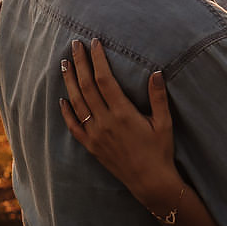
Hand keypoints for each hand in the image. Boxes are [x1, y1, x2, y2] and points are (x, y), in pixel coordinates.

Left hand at [59, 39, 181, 208]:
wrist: (150, 182)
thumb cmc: (160, 151)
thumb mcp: (164, 123)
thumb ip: (158, 97)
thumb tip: (156, 72)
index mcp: (123, 113)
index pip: (105, 79)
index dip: (98, 60)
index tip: (95, 43)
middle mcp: (104, 122)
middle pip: (87, 86)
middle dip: (80, 63)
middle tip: (74, 44)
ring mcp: (95, 134)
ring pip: (77, 103)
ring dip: (69, 81)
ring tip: (64, 64)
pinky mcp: (91, 146)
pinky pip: (73, 126)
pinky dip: (66, 112)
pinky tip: (61, 100)